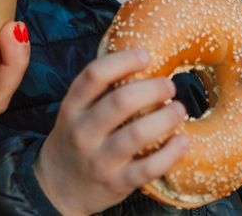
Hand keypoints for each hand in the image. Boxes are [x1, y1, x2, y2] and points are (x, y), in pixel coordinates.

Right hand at [34, 50, 188, 214]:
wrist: (58, 186)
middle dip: (152, 89)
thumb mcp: (76, 111)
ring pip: (137, 134)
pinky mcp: (116, 183)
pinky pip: (148, 168)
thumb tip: (142, 61)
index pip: (95, 75)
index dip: (123, 61)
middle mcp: (83, 132)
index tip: (145, 56)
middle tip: (169, 86)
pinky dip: (171, 154)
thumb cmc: (76, 138)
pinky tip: (183, 141)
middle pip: (120, 101)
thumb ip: (100, 90)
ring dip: (165, 118)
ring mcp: (99, 159)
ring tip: (179, 109)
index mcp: (72, 107)